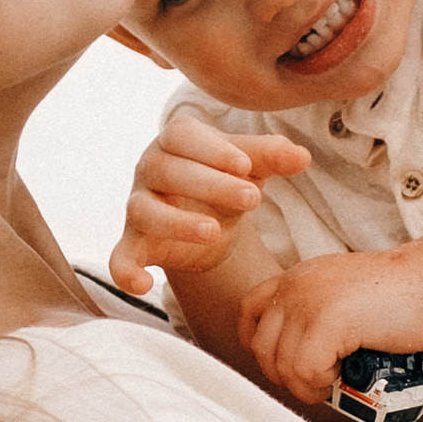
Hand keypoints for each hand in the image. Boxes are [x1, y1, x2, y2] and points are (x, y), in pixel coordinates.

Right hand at [111, 113, 310, 295]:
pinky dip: (125, 273)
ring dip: (176, 223)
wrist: (208, 223)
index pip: (184, 135)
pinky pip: (119, 258)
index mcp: (176, 141)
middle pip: (168, 170)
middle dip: (210, 184)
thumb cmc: (225, 180)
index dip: (212, 149)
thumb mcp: (251, 168)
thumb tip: (302, 156)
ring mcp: (138, 207)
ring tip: (213, 231)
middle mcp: (150, 169)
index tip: (245, 165)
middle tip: (252, 199)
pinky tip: (145, 286)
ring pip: (143, 211)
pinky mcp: (134, 244)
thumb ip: (272, 158)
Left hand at [242, 246, 422, 405]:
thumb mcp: (343, 291)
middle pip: (262, 347)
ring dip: (307, 385)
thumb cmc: (400, 295)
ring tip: (334, 382)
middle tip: (317, 383)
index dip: (258, 345)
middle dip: (285, 376)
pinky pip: (305, 370)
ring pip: (283, 365)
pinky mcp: (329, 322)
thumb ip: (317, 309)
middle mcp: (296, 286)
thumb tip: (298, 358)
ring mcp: (310, 302)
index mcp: (298, 277)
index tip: (285, 363)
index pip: (249, 310)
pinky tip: (342, 376)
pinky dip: (321, 383)